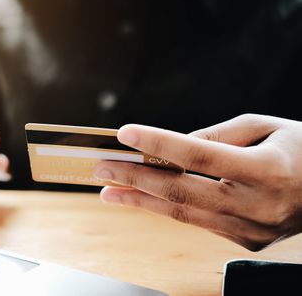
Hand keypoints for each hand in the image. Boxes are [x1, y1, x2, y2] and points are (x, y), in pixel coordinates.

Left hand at [95, 114, 301, 250]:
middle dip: (134, 178)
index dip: (158, 142)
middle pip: (181, 191)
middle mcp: (258, 205)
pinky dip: (166, 209)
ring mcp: (251, 229)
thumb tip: (174, 146)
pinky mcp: (245, 241)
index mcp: (267, 169)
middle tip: (102, 167)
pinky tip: (142, 199)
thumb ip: (219, 135)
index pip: (198, 154)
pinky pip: (197, 221)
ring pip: (182, 214)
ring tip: (108, 190)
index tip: (125, 133)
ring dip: (140, 201)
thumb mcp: (267, 127)